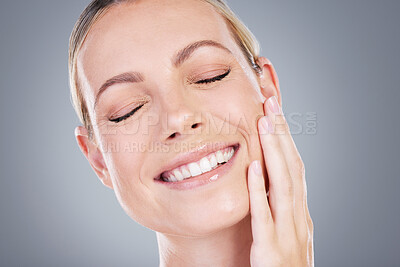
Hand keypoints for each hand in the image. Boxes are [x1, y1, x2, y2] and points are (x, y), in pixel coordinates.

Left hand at [247, 96, 313, 266]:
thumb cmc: (284, 265)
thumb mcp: (287, 230)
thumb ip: (279, 205)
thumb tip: (266, 174)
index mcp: (299, 211)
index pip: (295, 166)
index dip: (286, 138)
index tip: (274, 111)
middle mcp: (298, 217)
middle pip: (292, 167)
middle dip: (282, 134)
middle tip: (270, 103)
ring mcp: (287, 232)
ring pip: (283, 185)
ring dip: (274, 152)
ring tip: (265, 123)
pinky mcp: (270, 249)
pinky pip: (263, 216)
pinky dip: (259, 189)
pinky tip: (253, 167)